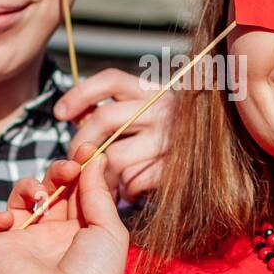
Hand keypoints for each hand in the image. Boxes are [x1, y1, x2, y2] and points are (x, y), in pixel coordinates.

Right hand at [0, 141, 129, 273]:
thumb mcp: (109, 231)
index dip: (80, 167)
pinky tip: (11, 221)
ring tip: (42, 199)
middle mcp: (53, 232)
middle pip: (51, 187)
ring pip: (20, 197)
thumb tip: (96, 158)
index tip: (87, 149)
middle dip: (59, 170)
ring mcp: (24, 240)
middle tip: (67, 168)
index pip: (78, 189)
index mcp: (82, 229)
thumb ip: (99, 193)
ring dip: (29, 187)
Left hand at [54, 68, 172, 202]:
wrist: (215, 166)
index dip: (81, 93)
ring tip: (104, 184)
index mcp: (153, 91)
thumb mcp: (144, 118)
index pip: (112, 80)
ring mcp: (171, 138)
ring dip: (102, 175)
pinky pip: (134, 180)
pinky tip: (129, 193)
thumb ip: (114, 114)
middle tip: (74, 164)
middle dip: (80, 144)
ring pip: (116, 156)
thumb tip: (76, 117)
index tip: (59, 113)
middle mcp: (165, 108)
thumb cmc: (166, 144)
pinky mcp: (175, 168)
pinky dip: (125, 190)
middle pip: (105, 118)